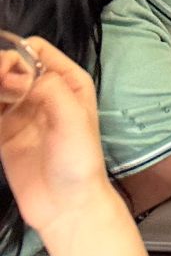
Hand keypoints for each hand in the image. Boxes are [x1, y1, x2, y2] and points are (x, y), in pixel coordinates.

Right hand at [0, 40, 126, 249]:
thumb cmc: (79, 160)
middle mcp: (43, 91)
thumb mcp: (74, 119)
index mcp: (68, 81)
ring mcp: (21, 112)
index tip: (7, 73)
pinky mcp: (3, 133)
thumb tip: (23, 73)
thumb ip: (51, 89)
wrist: (66, 205)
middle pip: (10, 65)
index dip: (17, 54)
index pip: (37, 49)